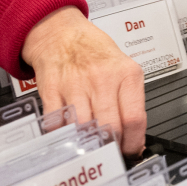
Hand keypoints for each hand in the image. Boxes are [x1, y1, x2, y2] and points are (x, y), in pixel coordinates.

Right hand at [22, 7, 147, 153]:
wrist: (61, 34)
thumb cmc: (94, 52)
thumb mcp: (123, 68)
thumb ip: (130, 100)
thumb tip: (135, 138)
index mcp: (126, 74)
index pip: (135, 119)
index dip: (133, 143)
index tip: (130, 151)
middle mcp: (102, 79)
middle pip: (110, 127)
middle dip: (111, 146)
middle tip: (110, 151)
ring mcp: (75, 84)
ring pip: (84, 128)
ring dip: (87, 141)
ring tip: (90, 143)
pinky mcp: (52, 90)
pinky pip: (57, 123)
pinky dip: (62, 133)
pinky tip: (69, 132)